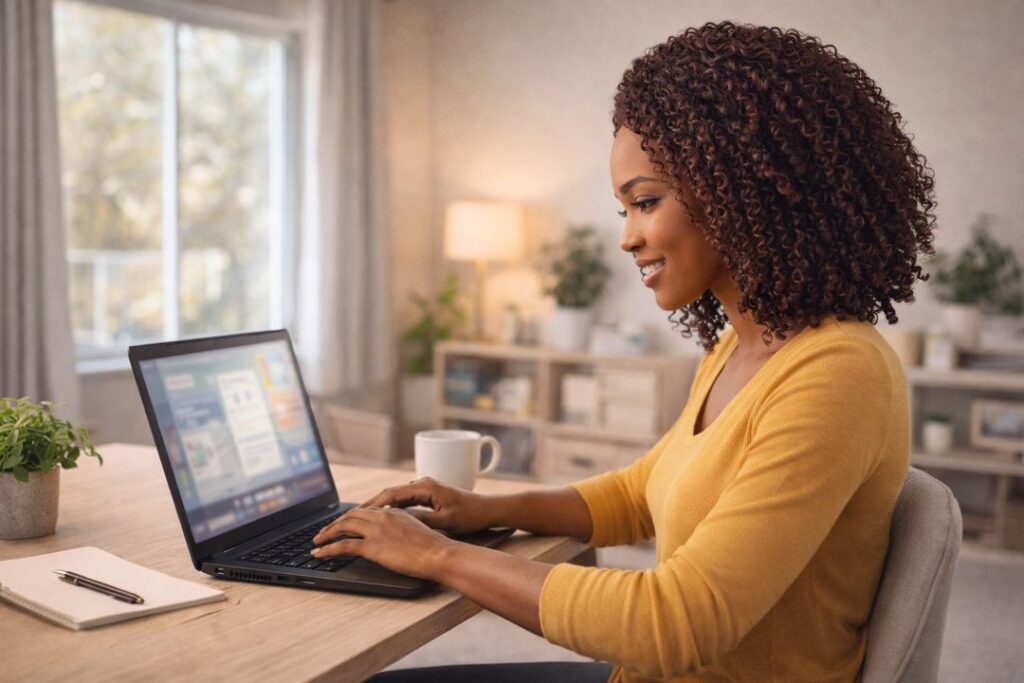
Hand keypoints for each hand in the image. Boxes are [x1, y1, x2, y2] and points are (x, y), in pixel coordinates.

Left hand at [311, 506, 454, 579]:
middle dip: (333, 524)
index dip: (349, 517)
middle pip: (349, 515)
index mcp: (392, 512)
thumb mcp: (416, 530)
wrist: (438, 553)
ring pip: (343, 526)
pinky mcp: (372, 546)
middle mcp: (382, 516)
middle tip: (322, 532)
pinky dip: (327, 549)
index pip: (364, 511)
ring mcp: (376, 530)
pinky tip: (319, 554)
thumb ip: (401, 529)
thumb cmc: (433, 547)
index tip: (340, 523)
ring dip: (326, 534)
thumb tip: (394, 537)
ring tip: (316, 542)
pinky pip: (343, 545)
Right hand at [349, 477, 497, 534]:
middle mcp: (423, 484)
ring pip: (396, 495)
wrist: (488, 509)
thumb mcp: (445, 521)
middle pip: (390, 492)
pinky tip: (382, 516)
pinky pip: (404, 499)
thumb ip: (421, 520)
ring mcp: (426, 488)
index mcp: (426, 487)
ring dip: (380, 505)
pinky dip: (391, 506)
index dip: (373, 505)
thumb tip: (399, 521)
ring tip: (360, 516)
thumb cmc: (470, 515)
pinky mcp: (429, 494)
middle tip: (351, 516)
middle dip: (371, 504)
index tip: (357, 514)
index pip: (392, 495)